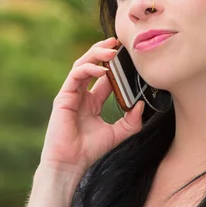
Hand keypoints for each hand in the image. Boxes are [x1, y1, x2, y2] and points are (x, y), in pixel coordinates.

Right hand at [39, 37, 144, 176]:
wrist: (71, 163)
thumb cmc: (90, 150)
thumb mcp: (117, 134)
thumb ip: (131, 121)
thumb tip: (142, 105)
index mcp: (92, 101)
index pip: (104, 76)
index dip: (114, 64)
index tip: (127, 55)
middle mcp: (81, 94)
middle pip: (91, 64)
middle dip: (103, 51)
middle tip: (117, 43)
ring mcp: (71, 94)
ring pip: (82, 64)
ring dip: (96, 54)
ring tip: (111, 50)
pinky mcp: (64, 96)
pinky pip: (76, 75)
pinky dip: (89, 69)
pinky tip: (102, 70)